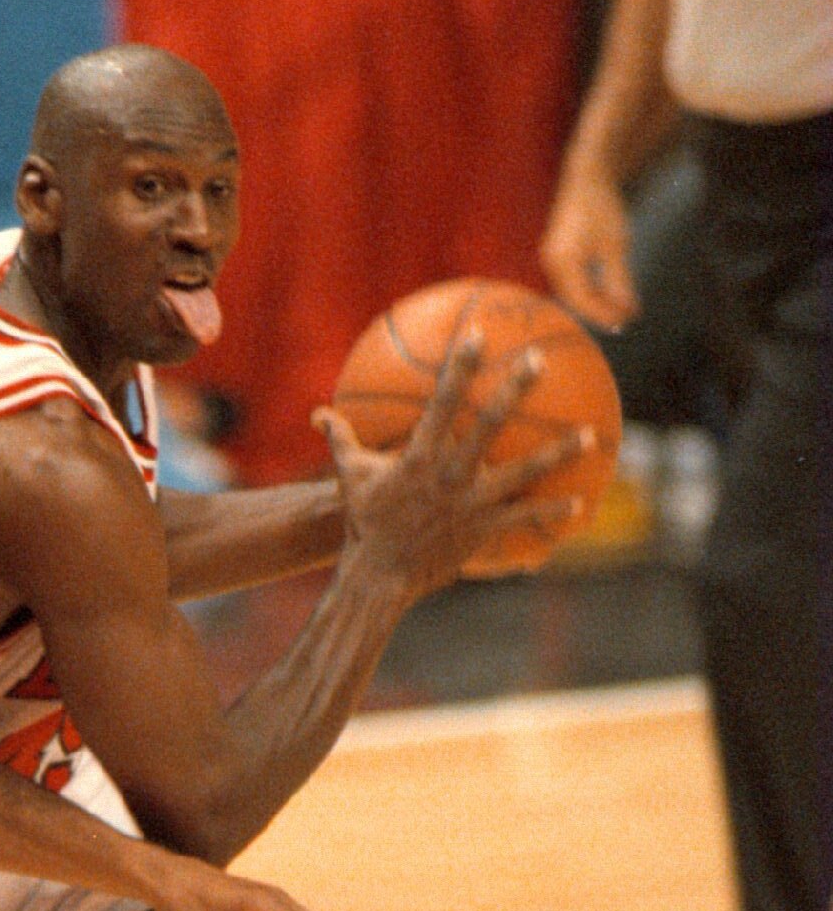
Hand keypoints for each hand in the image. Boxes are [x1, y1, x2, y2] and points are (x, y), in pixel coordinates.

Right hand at [311, 337, 591, 598]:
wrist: (379, 576)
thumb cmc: (364, 524)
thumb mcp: (351, 477)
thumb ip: (341, 440)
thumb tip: (319, 413)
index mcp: (420, 455)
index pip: (443, 400)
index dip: (460, 365)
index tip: (476, 334)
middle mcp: (451, 474)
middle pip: (491, 423)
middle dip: (516, 388)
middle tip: (539, 360)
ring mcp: (472, 502)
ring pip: (523, 471)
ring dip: (559, 452)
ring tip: (591, 434)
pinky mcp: (484, 529)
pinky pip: (524, 517)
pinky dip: (551, 511)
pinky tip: (580, 502)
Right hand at [540, 170, 637, 331]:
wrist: (587, 177)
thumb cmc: (602, 206)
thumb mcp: (615, 245)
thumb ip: (619, 281)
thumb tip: (627, 311)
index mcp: (562, 262)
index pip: (583, 301)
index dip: (605, 314)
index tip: (627, 320)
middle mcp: (550, 264)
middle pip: (575, 300)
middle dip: (600, 312)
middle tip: (625, 320)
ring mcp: (550, 260)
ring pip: (572, 293)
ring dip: (594, 303)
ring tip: (617, 310)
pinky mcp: (556, 256)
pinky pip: (570, 282)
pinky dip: (588, 291)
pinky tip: (604, 294)